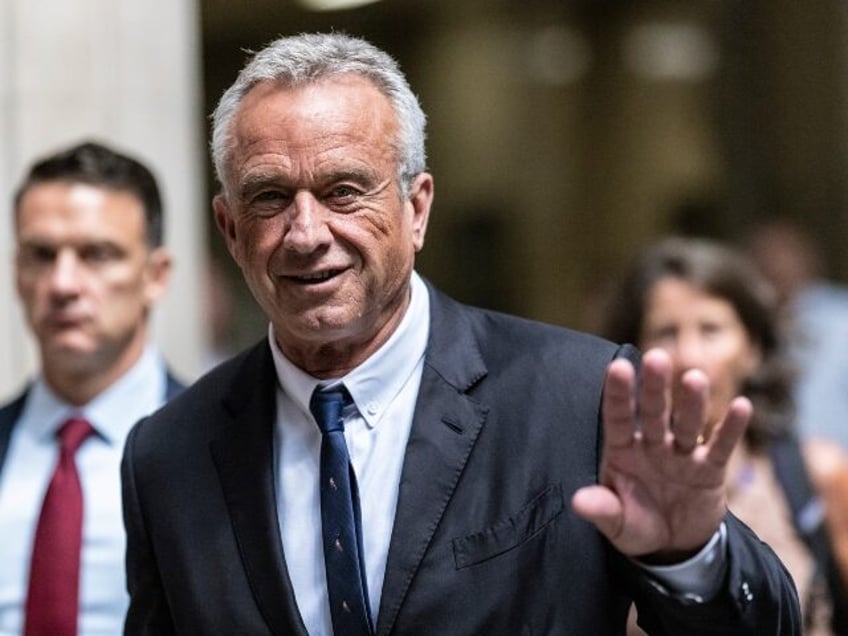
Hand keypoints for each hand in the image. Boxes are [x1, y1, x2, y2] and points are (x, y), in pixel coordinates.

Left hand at [571, 348, 751, 561]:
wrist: (673, 544)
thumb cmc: (637, 523)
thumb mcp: (616, 523)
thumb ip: (602, 509)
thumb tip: (578, 502)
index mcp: (623, 451)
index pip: (618, 419)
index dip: (618, 394)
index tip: (618, 367)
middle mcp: (652, 445)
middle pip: (654, 412)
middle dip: (655, 387)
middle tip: (657, 357)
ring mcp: (682, 454)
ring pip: (687, 424)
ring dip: (692, 402)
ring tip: (695, 378)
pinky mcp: (710, 469)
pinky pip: (721, 447)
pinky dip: (731, 428)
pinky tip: (741, 406)